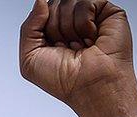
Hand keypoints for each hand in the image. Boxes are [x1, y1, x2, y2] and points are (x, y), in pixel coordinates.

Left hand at [19, 0, 136, 116]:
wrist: (90, 88)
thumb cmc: (64, 80)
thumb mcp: (29, 58)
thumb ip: (28, 26)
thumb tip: (40, 1)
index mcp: (53, 30)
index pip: (41, 10)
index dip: (42, 27)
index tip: (52, 46)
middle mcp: (71, 21)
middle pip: (53, 4)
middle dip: (55, 29)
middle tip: (67, 47)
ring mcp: (90, 16)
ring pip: (68, 1)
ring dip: (69, 29)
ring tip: (80, 45)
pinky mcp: (108, 12)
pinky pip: (86, 2)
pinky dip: (84, 24)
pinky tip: (91, 39)